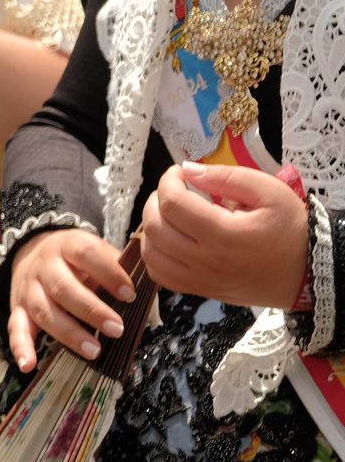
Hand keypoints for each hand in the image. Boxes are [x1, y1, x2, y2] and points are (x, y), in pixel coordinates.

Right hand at [6, 226, 131, 369]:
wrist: (33, 250)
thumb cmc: (78, 260)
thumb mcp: (97, 253)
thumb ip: (121, 272)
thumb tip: (152, 304)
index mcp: (68, 246)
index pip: (86, 255)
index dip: (108, 273)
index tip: (130, 294)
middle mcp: (44, 266)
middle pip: (63, 287)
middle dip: (91, 310)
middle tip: (117, 329)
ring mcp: (29, 288)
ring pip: (44, 310)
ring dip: (68, 332)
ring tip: (94, 351)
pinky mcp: (18, 308)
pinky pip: (16, 328)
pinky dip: (21, 347)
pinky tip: (28, 365)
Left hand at [138, 162, 308, 311]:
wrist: (311, 273)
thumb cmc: (292, 230)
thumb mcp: (269, 192)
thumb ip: (226, 177)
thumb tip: (188, 170)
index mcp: (224, 236)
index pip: (172, 204)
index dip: (168, 181)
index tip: (180, 173)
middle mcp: (207, 262)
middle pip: (154, 227)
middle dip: (156, 200)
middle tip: (175, 190)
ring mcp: (202, 280)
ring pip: (151, 253)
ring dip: (151, 226)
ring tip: (169, 212)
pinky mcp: (202, 291)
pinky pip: (161, 276)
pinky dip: (154, 255)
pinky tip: (168, 238)